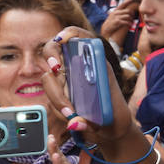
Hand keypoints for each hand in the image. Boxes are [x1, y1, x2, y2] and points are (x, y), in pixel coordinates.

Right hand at [39, 27, 140, 150]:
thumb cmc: (114, 114)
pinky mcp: (59, 94)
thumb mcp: (113, 110)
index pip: (80, 36)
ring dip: (58, 96)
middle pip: (54, 50)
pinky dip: (59, 108)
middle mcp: (77, 66)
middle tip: (56, 68)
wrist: (111, 129)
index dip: (70, 33)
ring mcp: (66, 79)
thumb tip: (75, 121)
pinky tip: (71, 117)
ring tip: (72, 114)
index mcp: (95, 61)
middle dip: (51, 56)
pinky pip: (51, 97)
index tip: (63, 40)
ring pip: (49, 79)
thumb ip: (95, 115)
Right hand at [100, 0, 138, 46]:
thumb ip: (118, 13)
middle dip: (132, 13)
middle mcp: (116, 13)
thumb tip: (126, 11)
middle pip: (127, 11)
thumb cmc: (111, 22)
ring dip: (131, 19)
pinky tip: (130, 25)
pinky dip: (129, 23)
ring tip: (132, 21)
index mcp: (115, 11)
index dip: (127, 1)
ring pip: (128, 16)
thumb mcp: (113, 15)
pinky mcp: (118, 22)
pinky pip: (126, 22)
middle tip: (133, 16)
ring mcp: (117, 17)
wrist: (106, 28)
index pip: (122, 4)